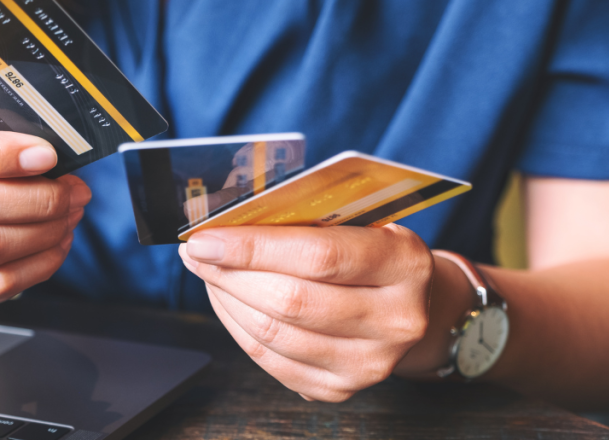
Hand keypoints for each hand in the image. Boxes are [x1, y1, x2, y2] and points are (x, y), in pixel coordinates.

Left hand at [179, 224, 434, 401]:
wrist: (410, 306)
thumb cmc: (372, 251)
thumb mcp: (359, 222)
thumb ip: (307, 219)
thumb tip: (230, 221)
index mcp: (404, 264)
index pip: (319, 256)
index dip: (253, 247)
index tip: (206, 238)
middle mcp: (396, 320)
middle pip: (291, 301)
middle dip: (230, 274)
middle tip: (198, 253)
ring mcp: (369, 362)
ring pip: (274, 335)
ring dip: (227, 300)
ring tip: (208, 273)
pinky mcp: (341, 389)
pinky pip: (271, 361)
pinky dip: (238, 328)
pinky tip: (227, 301)